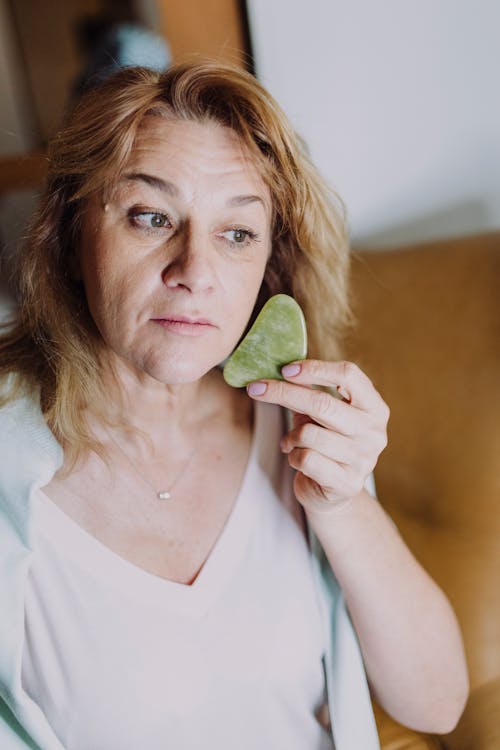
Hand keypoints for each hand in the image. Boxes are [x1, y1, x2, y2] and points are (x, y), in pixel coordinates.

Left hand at [246, 359, 389, 515]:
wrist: (334, 493)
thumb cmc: (326, 444)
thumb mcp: (321, 415)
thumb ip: (309, 393)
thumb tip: (281, 369)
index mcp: (374, 408)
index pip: (349, 374)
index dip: (315, 369)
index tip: (285, 369)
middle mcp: (374, 432)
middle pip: (323, 403)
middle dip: (284, 393)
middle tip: (256, 388)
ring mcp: (364, 459)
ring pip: (309, 433)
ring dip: (292, 436)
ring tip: (292, 441)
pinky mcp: (347, 483)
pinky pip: (306, 458)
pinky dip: (293, 456)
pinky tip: (297, 459)